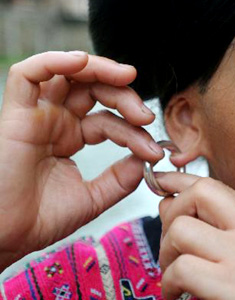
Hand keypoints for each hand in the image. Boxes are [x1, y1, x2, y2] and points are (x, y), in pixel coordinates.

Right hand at [0, 51, 163, 268]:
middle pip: (93, 89)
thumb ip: (120, 179)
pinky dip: (54, 61)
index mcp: (69, 137)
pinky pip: (27, 74)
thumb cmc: (39, 221)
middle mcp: (54, 121)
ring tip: (126, 76)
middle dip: (124, 95)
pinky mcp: (16, 113)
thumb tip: (146, 160)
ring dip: (99, 68)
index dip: (134, 131)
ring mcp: (36, 115)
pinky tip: (81, 62)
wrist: (7, 238)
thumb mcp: (93, 198)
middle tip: (145, 116)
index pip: (108, 120)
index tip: (154, 151)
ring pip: (66, 72)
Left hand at [157, 171, 234, 299]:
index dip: (179, 183)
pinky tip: (177, 296)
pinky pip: (181, 268)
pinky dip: (169, 281)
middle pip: (200, 193)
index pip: (213, 185)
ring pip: (182, 230)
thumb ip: (210, 227)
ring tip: (175, 277)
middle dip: (171, 216)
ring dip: (166, 255)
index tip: (158, 186)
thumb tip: (167, 198)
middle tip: (171, 251)